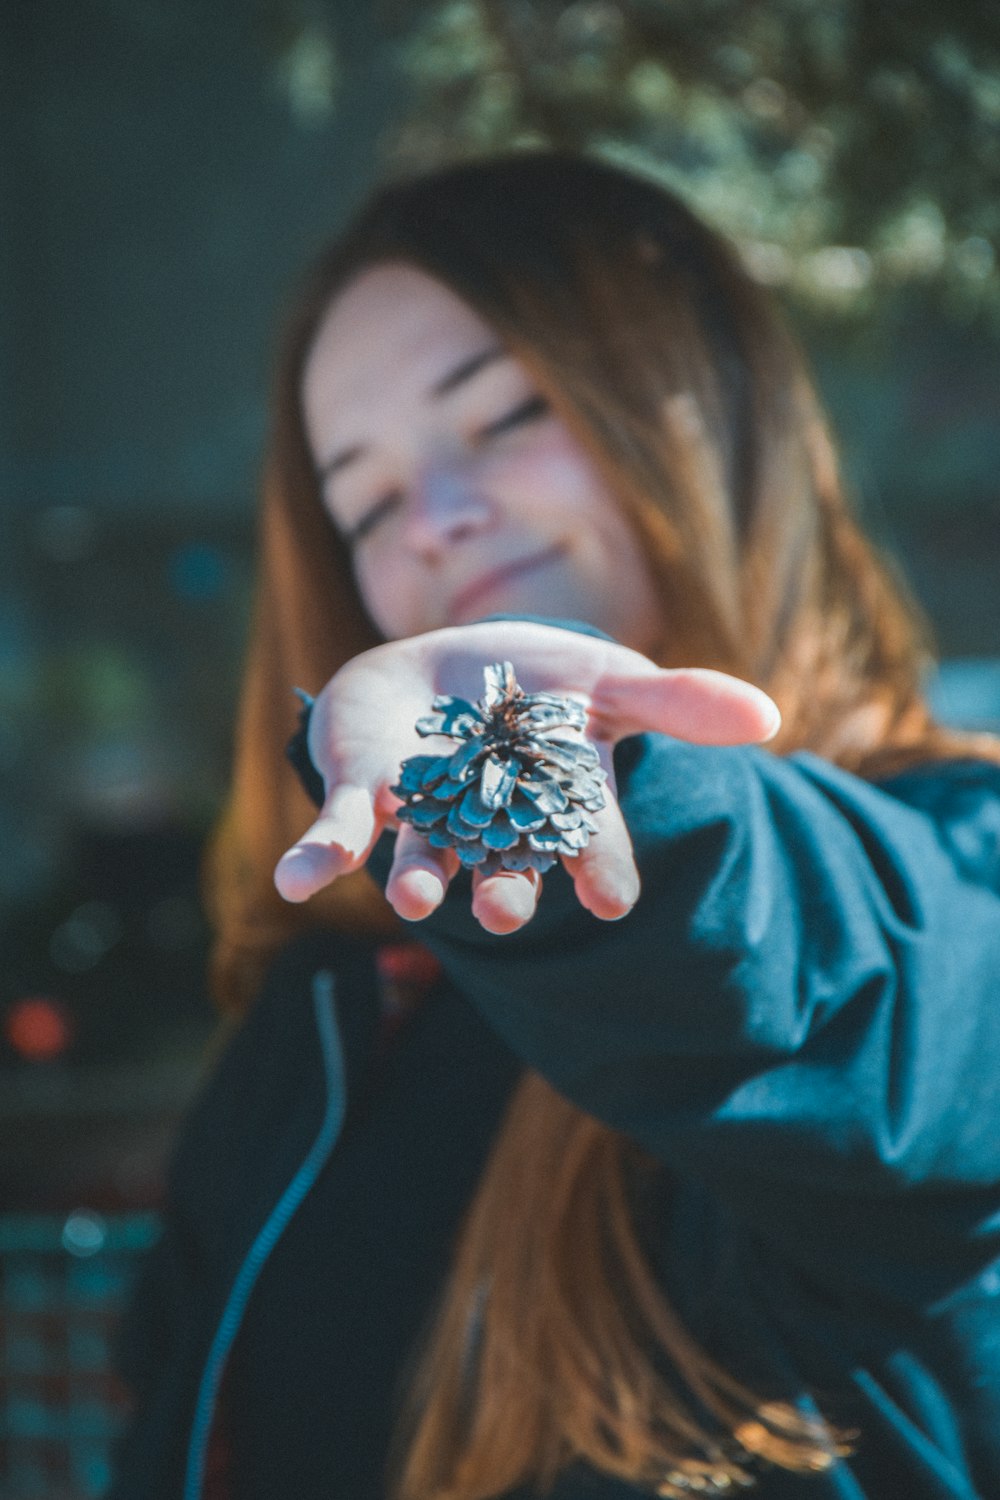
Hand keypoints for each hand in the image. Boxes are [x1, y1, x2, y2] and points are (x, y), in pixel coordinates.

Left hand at [274, 621, 779, 933]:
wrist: (441, 667)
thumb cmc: (535, 685)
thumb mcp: (608, 679)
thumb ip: (677, 701)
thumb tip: (768, 714)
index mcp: (555, 806)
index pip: (587, 845)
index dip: (597, 870)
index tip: (607, 898)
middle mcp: (493, 827)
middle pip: (504, 868)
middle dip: (505, 890)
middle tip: (507, 910)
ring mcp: (425, 816)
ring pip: (425, 858)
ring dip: (419, 877)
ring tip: (417, 897)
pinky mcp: (362, 796)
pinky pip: (337, 833)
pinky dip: (316, 857)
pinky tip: (296, 881)